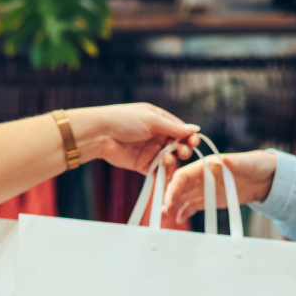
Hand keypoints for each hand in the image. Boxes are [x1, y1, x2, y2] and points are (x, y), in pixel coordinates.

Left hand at [70, 104, 199, 173]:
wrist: (100, 135)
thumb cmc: (124, 120)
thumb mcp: (152, 120)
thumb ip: (174, 128)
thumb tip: (195, 130)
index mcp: (160, 121)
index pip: (181, 131)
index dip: (189, 137)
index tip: (194, 142)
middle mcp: (157, 136)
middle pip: (178, 146)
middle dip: (183, 150)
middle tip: (182, 152)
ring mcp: (151, 151)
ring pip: (170, 160)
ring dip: (173, 161)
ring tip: (166, 159)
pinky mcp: (143, 165)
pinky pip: (158, 172)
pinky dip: (164, 175)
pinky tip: (166, 175)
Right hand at [163, 150, 277, 224]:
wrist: (265, 177)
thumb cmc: (255, 165)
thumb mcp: (247, 163)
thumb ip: (235, 163)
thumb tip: (227, 160)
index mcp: (206, 165)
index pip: (184, 175)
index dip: (175, 187)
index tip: (170, 200)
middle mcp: (202, 176)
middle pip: (180, 187)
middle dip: (170, 198)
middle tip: (164, 212)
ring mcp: (206, 188)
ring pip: (184, 197)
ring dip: (174, 206)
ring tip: (165, 217)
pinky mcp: (211, 199)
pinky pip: (194, 205)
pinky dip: (185, 211)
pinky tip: (179, 219)